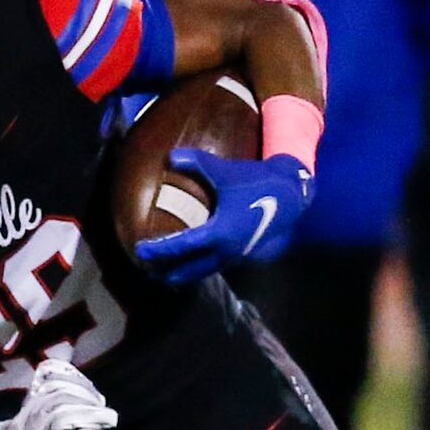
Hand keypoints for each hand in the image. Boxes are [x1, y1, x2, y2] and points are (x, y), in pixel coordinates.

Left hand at [133, 148, 311, 285]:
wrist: (290, 196)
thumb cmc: (256, 182)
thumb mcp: (226, 172)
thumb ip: (197, 163)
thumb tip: (171, 156)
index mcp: (220, 233)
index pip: (181, 247)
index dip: (159, 250)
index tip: (139, 250)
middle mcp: (226, 251)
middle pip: (189, 270)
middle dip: (166, 271)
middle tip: (145, 269)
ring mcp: (235, 256)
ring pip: (203, 272)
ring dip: (182, 273)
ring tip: (162, 272)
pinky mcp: (241, 255)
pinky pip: (214, 266)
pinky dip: (198, 267)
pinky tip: (190, 262)